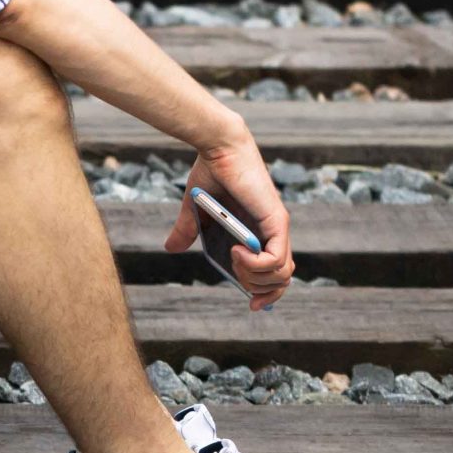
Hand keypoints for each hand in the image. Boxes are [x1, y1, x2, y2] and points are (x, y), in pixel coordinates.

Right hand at [164, 135, 294, 310]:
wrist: (218, 148)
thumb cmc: (211, 172)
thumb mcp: (195, 209)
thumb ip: (187, 230)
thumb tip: (169, 248)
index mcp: (261, 233)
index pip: (277, 273)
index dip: (268, 293)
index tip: (252, 304)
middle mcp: (275, 233)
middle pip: (282, 280)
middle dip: (259, 289)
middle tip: (236, 274)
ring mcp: (278, 228)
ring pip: (282, 274)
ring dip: (255, 276)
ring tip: (235, 258)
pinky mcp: (276, 221)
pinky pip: (277, 260)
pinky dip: (256, 265)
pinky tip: (238, 252)